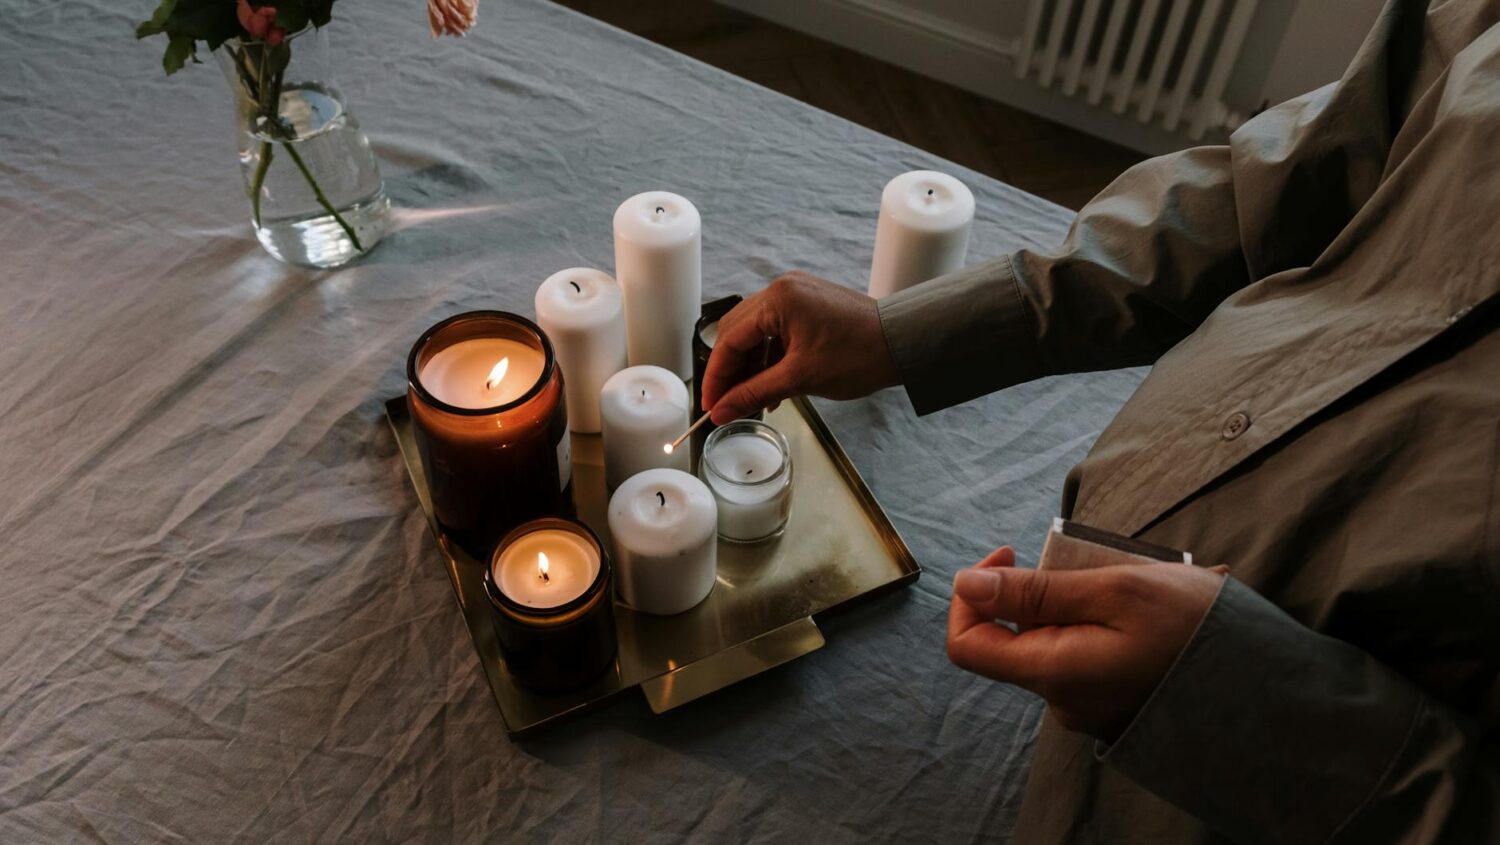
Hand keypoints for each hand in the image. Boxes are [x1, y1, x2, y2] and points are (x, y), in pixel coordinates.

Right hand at [701, 272, 900, 422]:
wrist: (906, 343)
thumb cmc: (858, 355)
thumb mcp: (800, 379)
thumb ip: (754, 393)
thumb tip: (721, 411)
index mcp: (777, 299)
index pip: (729, 340)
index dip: (716, 377)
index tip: (710, 406)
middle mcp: (783, 288)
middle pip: (738, 333)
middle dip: (731, 371)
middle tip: (727, 404)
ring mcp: (798, 294)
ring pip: (757, 334)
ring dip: (752, 367)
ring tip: (753, 401)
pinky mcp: (811, 305)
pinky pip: (778, 332)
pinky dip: (771, 358)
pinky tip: (773, 387)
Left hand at [946, 547, 1226, 741]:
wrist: (1272, 692)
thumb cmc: (1196, 632)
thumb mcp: (1115, 590)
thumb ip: (1035, 592)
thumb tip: (966, 586)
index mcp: (1053, 674)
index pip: (967, 645)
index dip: (973, 595)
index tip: (1010, 553)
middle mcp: (1063, 701)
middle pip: (1017, 638)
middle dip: (1045, 590)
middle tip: (1096, 564)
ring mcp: (1090, 708)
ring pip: (1058, 642)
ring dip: (1084, 604)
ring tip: (1143, 584)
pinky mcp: (1117, 706)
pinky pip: (1090, 657)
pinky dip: (1108, 625)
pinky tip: (1155, 611)